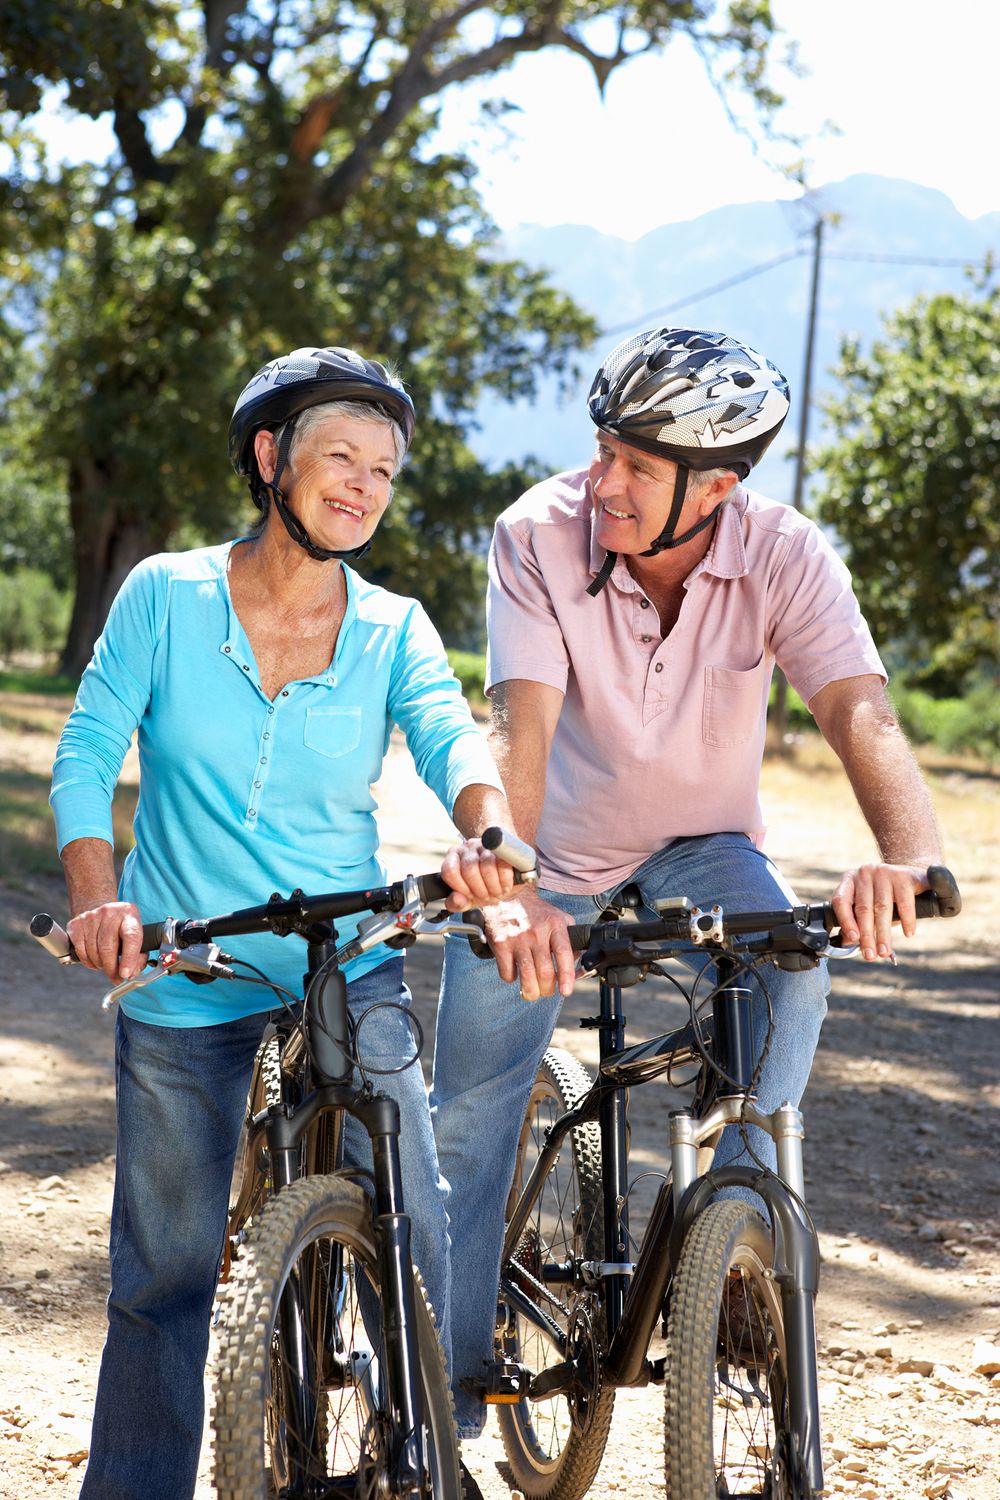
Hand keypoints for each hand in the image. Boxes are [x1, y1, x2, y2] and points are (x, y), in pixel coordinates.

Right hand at [67, 900, 145, 982]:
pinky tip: (95, 960)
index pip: (131, 937)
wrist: (102, 910)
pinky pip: (81, 951)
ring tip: (106, 966)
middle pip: (108, 948)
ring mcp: (91, 917)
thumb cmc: (122, 927)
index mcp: (129, 914)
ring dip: (100, 965)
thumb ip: (139, 957)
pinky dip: (88, 962)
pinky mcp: (76, 924)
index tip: (125, 974)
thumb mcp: (138, 935)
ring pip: (93, 952)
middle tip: (116, 979)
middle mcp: (110, 913)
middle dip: (112, 969)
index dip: (128, 958)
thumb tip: (130, 974)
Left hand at [439, 837, 518, 910]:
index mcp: (453, 858)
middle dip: (480, 890)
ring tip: (496, 891)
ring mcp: (486, 844)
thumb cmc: (484, 888)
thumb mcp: (469, 900)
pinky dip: (505, 881)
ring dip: (494, 887)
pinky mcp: (504, 847)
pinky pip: (503, 864)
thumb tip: (456, 899)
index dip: (461, 887)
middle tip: (486, 896)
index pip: (450, 871)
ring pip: (487, 866)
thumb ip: (457, 903)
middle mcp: (467, 847)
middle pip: (469, 869)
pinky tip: (505, 885)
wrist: (507, 879)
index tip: (470, 895)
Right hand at [479, 886, 575, 1001]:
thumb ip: (571, 940)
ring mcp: (518, 939)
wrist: (508, 896)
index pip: (563, 953)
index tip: (566, 991)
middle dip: (547, 990)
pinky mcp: (501, 944)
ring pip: (527, 975)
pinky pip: (507, 972)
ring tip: (532, 993)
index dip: (566, 975)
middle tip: (547, 992)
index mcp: (555, 925)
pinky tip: (515, 973)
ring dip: (531, 991)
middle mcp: (537, 932)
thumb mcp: (559, 918)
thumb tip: (577, 966)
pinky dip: (512, 978)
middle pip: (544, 971)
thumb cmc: (536, 912)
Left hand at [831, 862, 927, 961]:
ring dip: (883, 934)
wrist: (914, 875)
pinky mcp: (904, 876)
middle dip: (866, 936)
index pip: (841, 901)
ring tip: (884, 951)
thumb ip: (856, 921)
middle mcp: (864, 873)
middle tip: (870, 955)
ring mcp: (884, 872)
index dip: (846, 922)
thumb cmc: (887, 895)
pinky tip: (908, 933)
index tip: (853, 940)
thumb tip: (848, 941)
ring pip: (882, 908)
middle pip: (863, 909)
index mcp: (850, 880)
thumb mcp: (868, 905)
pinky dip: (907, 921)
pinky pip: (904, 903)